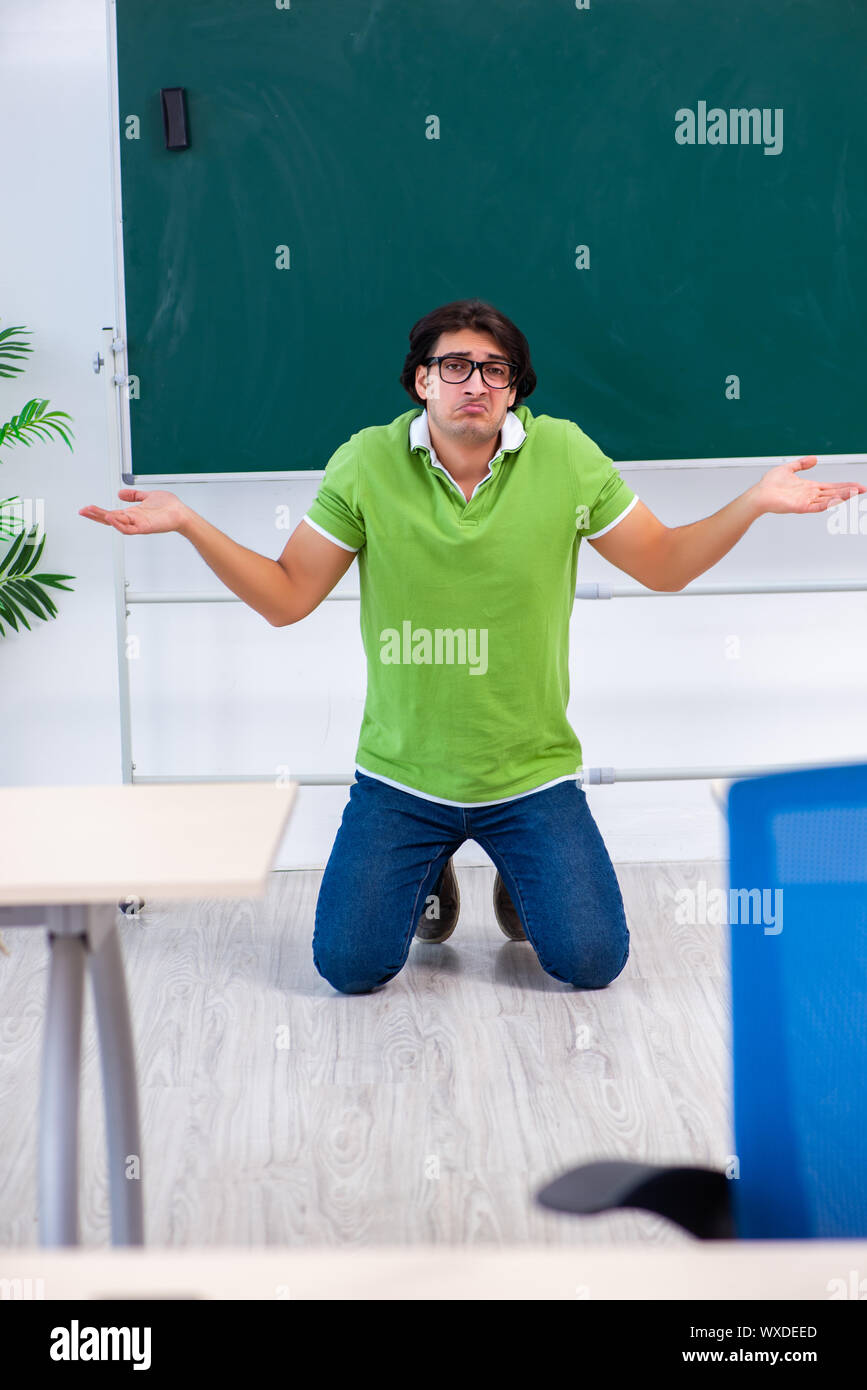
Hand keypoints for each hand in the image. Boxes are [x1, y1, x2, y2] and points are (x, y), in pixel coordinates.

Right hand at [79, 489, 190, 534]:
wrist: (181, 513)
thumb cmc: (168, 507)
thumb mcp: (147, 496)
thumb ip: (134, 495)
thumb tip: (120, 493)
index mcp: (131, 514)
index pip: (111, 513)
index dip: (98, 512)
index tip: (86, 508)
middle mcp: (132, 520)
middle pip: (110, 519)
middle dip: (96, 515)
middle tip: (83, 511)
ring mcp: (138, 524)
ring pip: (117, 523)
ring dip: (105, 518)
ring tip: (93, 512)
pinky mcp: (145, 527)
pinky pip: (129, 529)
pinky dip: (120, 524)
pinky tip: (112, 517)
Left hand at [751, 457, 865, 515]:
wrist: (759, 494)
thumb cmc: (770, 484)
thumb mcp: (789, 468)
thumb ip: (801, 464)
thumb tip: (815, 459)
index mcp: (810, 487)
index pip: (832, 486)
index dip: (845, 486)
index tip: (858, 485)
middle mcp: (810, 495)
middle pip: (834, 493)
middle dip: (849, 491)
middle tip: (863, 489)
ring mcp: (806, 502)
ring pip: (828, 499)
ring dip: (842, 496)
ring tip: (855, 492)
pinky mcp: (800, 507)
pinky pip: (816, 506)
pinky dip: (827, 503)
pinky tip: (837, 500)